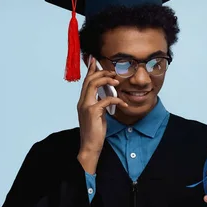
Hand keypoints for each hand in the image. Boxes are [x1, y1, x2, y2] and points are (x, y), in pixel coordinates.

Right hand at [76, 57, 127, 172]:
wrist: (90, 146)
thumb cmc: (95, 132)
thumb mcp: (98, 115)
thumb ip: (99, 104)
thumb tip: (106, 96)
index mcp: (83, 102)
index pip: (86, 82)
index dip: (91, 70)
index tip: (95, 60)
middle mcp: (82, 102)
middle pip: (89, 80)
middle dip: (101, 73)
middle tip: (113, 73)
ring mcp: (86, 106)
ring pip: (93, 85)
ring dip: (106, 80)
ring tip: (117, 82)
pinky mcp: (92, 112)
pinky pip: (106, 100)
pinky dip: (116, 99)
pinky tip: (123, 103)